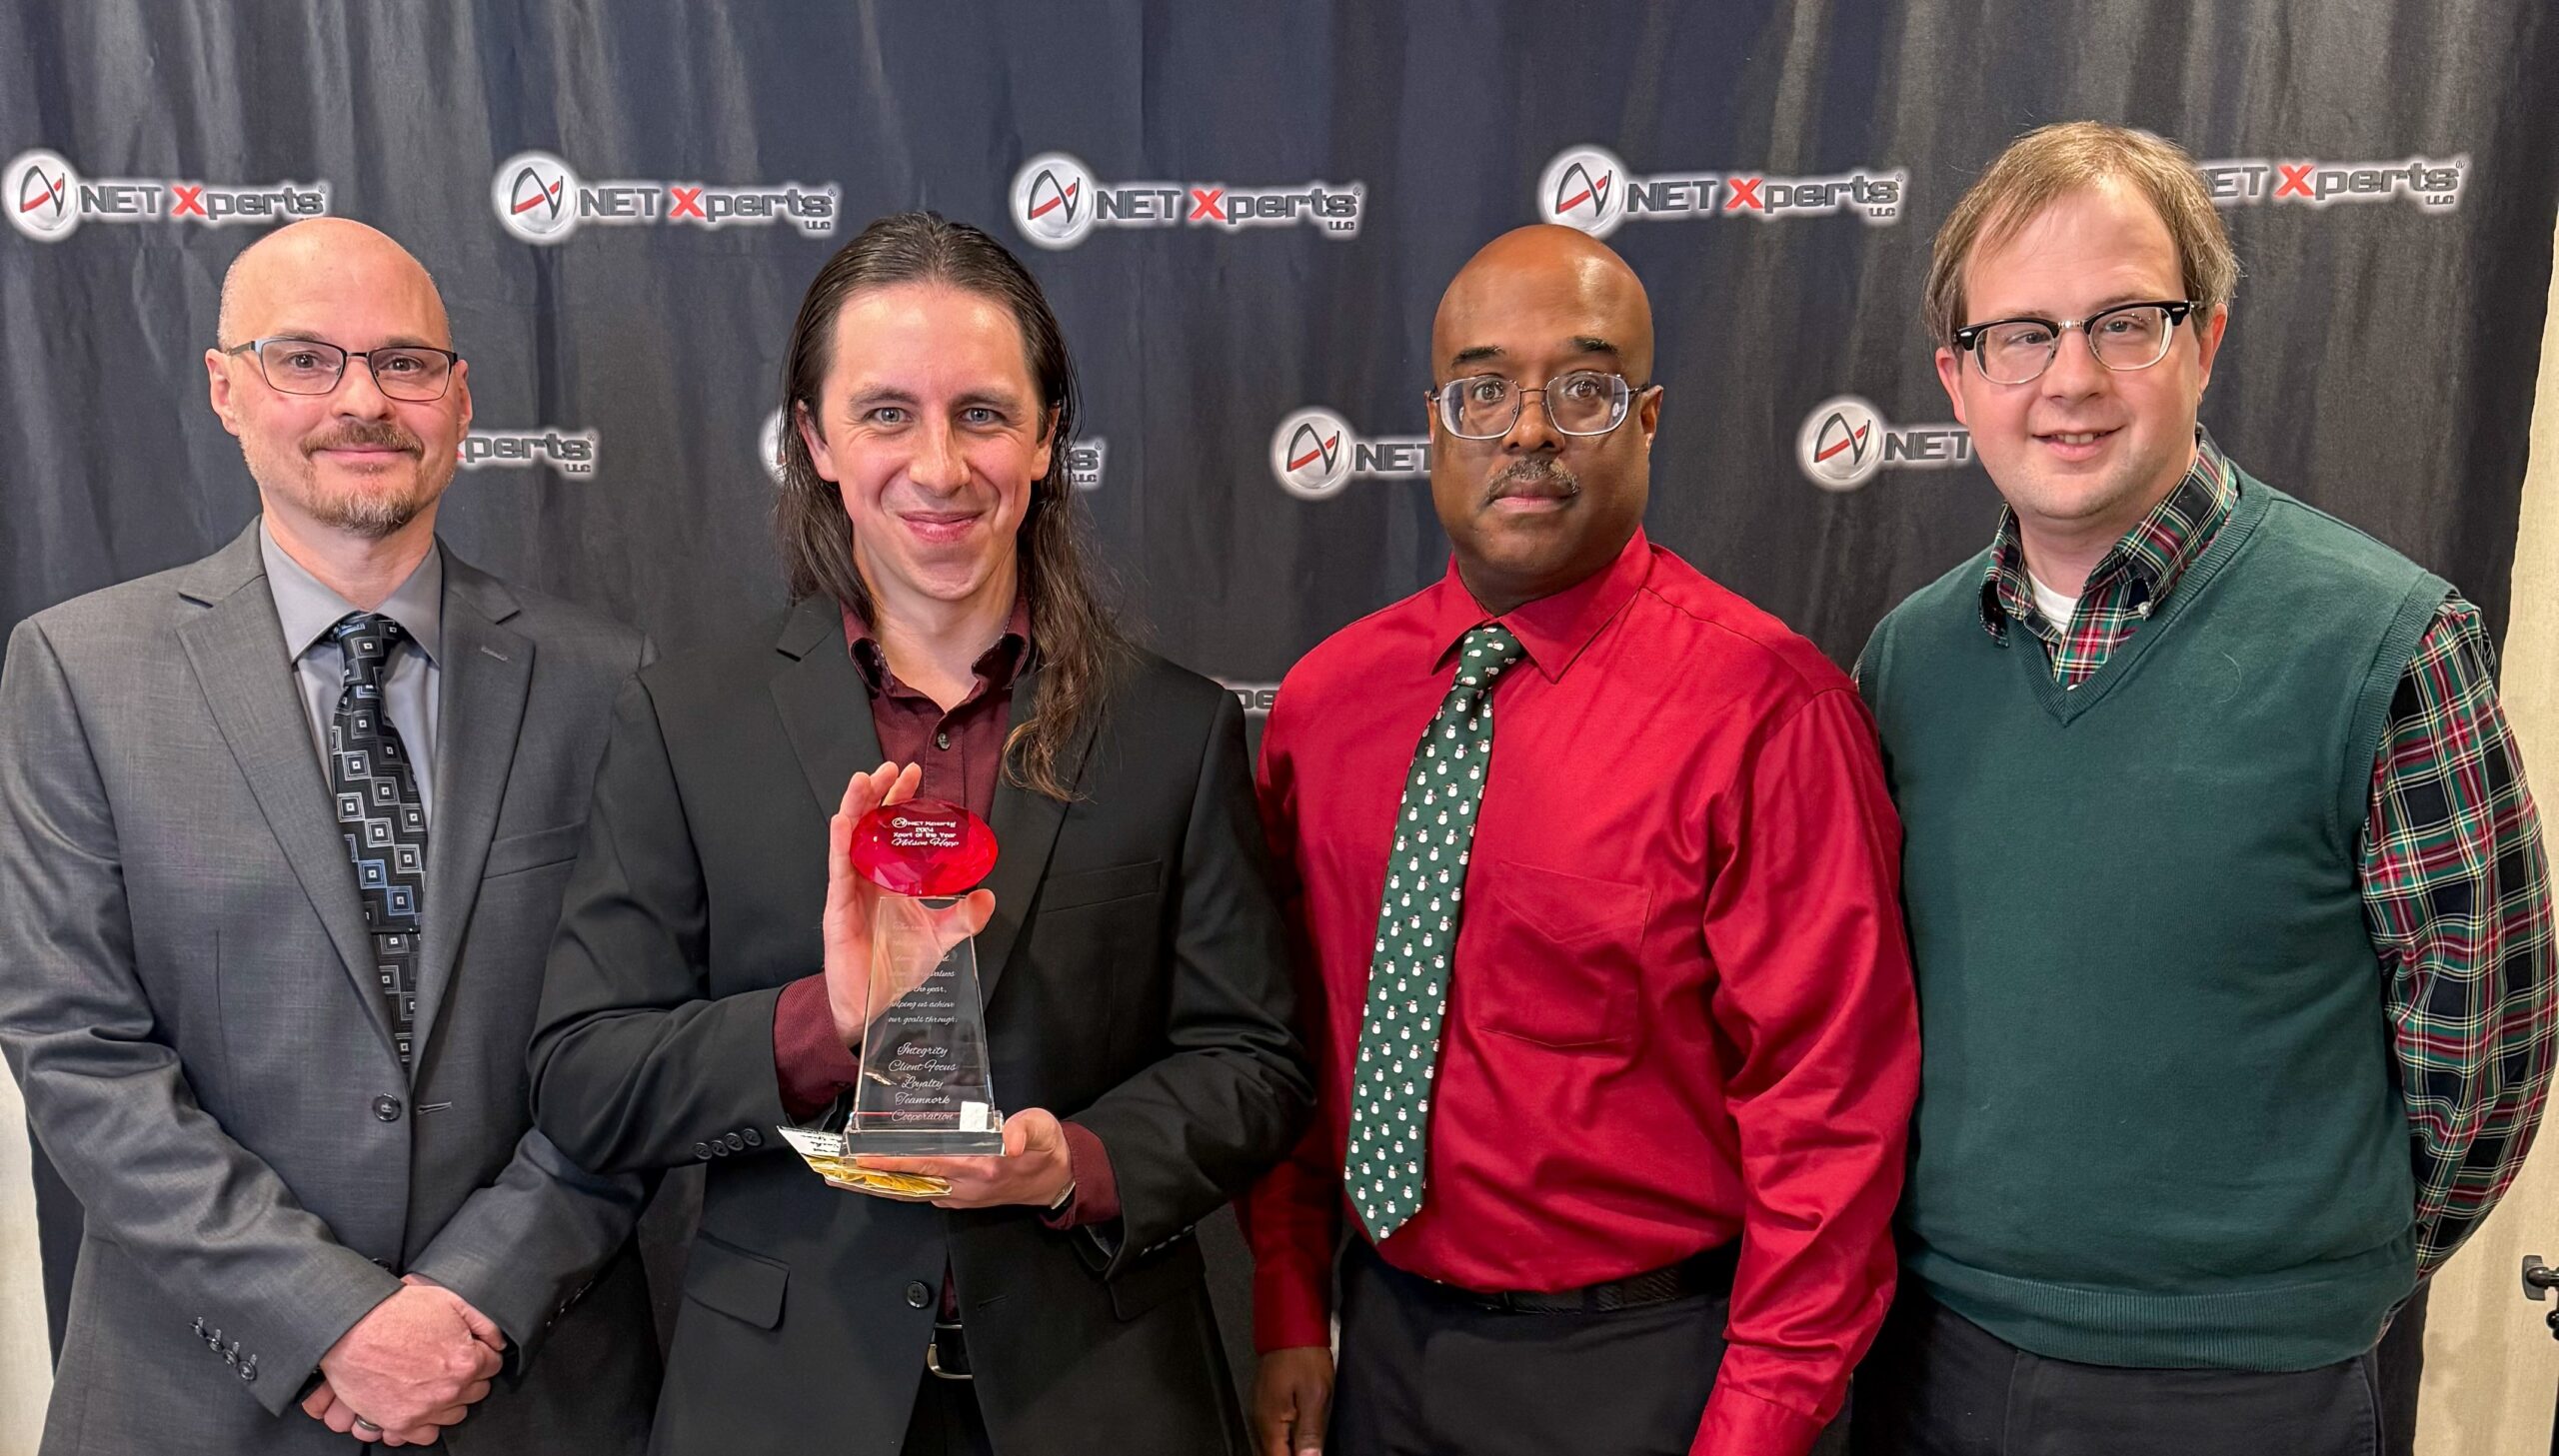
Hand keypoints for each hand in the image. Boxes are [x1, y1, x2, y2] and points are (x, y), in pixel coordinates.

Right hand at [314, 1281, 503, 1438]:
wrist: (350, 1329)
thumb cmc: (396, 1312)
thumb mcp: (449, 1301)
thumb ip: (483, 1323)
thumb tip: (498, 1342)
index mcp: (465, 1362)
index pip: (493, 1365)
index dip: (481, 1354)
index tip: (469, 1351)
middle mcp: (449, 1390)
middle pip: (476, 1391)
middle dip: (468, 1376)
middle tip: (448, 1364)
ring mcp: (425, 1409)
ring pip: (455, 1414)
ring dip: (450, 1400)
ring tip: (433, 1382)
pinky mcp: (400, 1422)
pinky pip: (427, 1434)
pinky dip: (426, 1422)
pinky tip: (421, 1404)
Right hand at [823, 762, 995, 1045]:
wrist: (869, 1002)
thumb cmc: (896, 967)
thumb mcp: (938, 938)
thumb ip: (963, 917)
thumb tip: (989, 896)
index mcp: (890, 878)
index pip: (895, 830)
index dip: (902, 801)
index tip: (914, 774)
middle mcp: (868, 876)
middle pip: (872, 825)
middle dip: (880, 794)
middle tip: (893, 766)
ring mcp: (851, 890)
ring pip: (850, 839)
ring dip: (856, 807)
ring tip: (864, 779)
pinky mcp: (838, 907)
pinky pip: (838, 870)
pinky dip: (839, 844)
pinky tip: (842, 821)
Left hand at [854, 1106, 1074, 1208]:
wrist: (1058, 1181)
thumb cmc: (1047, 1149)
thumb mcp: (1044, 1128)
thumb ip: (1026, 1130)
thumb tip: (1010, 1139)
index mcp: (980, 1167)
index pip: (927, 1163)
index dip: (893, 1160)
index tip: (863, 1157)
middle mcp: (964, 1187)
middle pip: (908, 1183)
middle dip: (871, 1178)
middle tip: (834, 1171)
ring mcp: (959, 1196)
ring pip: (911, 1191)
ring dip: (878, 1184)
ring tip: (845, 1176)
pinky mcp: (959, 1198)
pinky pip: (920, 1192)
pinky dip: (896, 1184)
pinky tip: (879, 1176)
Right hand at [1253, 1345, 1333, 1455]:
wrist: (1290, 1326)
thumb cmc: (1305, 1359)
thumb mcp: (1314, 1395)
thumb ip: (1309, 1432)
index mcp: (1270, 1423)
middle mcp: (1259, 1421)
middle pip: (1269, 1455)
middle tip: (1310, 1454)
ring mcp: (1259, 1411)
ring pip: (1268, 1446)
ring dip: (1283, 1452)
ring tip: (1305, 1452)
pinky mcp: (1264, 1403)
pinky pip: (1270, 1434)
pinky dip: (1281, 1443)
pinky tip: (1294, 1443)